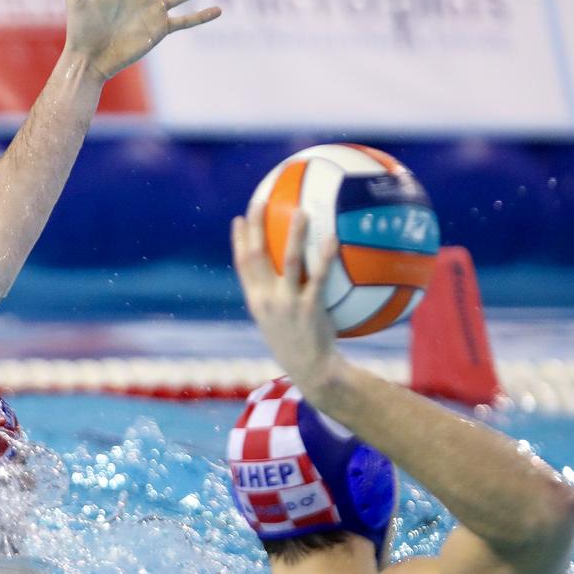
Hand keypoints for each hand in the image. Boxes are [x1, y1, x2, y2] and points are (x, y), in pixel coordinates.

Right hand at [231, 201, 344, 397]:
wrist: (310, 370)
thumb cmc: (297, 345)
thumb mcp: (277, 322)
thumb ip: (278, 298)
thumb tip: (291, 275)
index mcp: (256, 301)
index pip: (242, 265)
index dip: (240, 240)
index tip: (241, 219)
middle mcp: (266, 299)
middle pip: (257, 256)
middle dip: (257, 228)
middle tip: (260, 203)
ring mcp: (287, 303)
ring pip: (289, 261)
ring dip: (294, 234)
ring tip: (302, 211)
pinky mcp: (310, 308)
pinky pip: (319, 277)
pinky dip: (325, 257)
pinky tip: (333, 238)